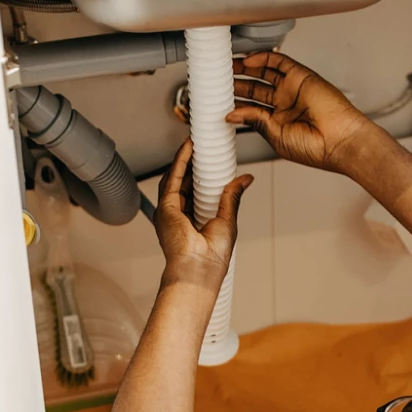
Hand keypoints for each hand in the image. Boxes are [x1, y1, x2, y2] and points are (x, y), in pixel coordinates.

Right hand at [155, 139, 252, 289]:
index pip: (196, 192)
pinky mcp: (166, 207)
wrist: (199, 269)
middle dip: (191, 162)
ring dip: (184, 158)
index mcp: (193, 222)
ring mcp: (170, 212)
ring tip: (195, 141)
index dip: (201, 174)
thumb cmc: (212, 257)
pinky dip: (180, 162)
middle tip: (202, 145)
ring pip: (175, 177)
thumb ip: (232, 196)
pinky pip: (172, 178)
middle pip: (183, 182)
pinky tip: (188, 149)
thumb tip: (245, 179)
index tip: (209, 159)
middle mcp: (179, 216)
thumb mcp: (227, 220)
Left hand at [229, 51, 373, 172]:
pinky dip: (262, 58)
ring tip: (227, 66)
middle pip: (255, 88)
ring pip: (264, 73)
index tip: (218, 100)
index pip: (252, 108)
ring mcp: (292, 90)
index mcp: (279, 123)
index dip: (235, 103)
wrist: (338, 140)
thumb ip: (255, 121)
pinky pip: (278, 61)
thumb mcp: (276, 137)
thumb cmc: (315, 147)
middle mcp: (285, 104)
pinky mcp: (300, 76)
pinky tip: (247, 61)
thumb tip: (232, 114)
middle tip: (219, 79)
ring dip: (245, 68)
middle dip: (236, 83)